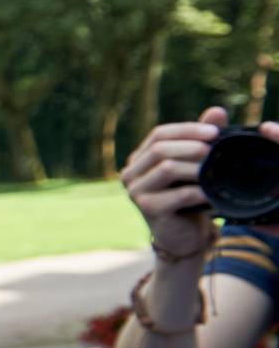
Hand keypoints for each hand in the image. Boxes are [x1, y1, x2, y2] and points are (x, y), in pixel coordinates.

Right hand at [120, 104, 278, 255]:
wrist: (184, 236)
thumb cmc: (189, 199)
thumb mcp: (194, 166)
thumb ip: (202, 140)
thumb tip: (217, 111)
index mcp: (140, 159)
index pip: (159, 134)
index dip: (186, 130)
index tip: (214, 131)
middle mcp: (130, 174)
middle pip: (159, 149)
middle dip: (190, 146)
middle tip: (215, 149)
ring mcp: (136, 192)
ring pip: (165, 168)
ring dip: (195, 167)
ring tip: (216, 169)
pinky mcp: (148, 210)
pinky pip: (177, 194)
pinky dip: (199, 191)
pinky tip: (212, 193)